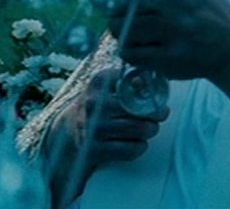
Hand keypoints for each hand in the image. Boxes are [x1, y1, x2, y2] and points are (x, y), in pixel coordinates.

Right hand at [47, 66, 168, 206]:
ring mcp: (93, 127)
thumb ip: (131, 78)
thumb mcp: (110, 85)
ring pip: (142, 129)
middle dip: (157, 113)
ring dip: (151, 130)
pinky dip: (140, 147)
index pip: (137, 83)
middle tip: (160, 115)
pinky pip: (132, 149)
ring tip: (148, 128)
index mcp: (100, 82)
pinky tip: (135, 142)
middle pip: (144, 108)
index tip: (155, 96)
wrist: (69, 132)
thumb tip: (153, 79)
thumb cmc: (100, 106)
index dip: (152, 91)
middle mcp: (94, 103)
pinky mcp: (94, 150)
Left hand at [102, 0, 229, 78]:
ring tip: (135, 30)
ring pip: (120, 26)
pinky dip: (131, 50)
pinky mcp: (173, 56)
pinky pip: (130, 51)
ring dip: (120, 30)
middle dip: (113, 6)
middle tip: (121, 12)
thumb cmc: (202, 6)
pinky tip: (145, 47)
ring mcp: (177, 29)